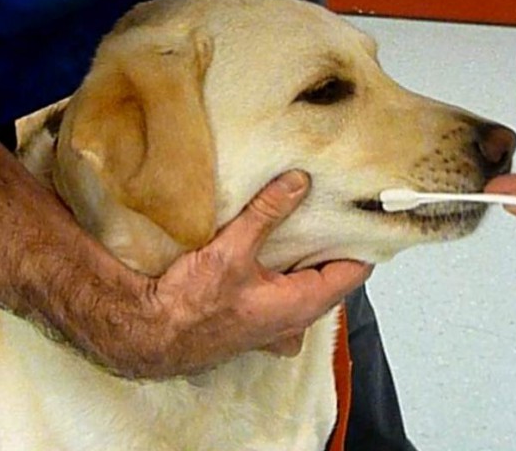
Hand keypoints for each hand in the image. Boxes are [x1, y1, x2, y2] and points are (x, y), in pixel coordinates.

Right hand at [90, 170, 371, 378]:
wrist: (152, 334)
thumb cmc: (192, 306)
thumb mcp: (232, 251)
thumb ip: (267, 214)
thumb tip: (299, 182)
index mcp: (302, 305)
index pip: (354, 273)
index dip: (362, 242)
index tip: (364, 214)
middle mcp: (296, 320)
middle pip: (333, 278)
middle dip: (334, 245)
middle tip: (333, 208)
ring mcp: (277, 325)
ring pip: (308, 287)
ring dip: (308, 259)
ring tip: (305, 222)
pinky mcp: (257, 321)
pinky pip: (284, 294)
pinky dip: (285, 272)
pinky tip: (271, 252)